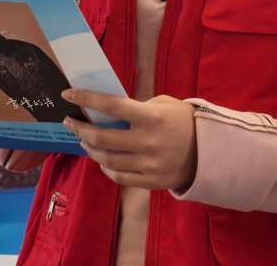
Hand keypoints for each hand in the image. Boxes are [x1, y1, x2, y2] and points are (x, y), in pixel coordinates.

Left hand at [60, 89, 197, 190]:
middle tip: (70, 121)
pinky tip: (100, 159)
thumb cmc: (181, 120)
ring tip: (83, 139)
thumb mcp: (162, 104)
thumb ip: (135, 106)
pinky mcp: (151, 182)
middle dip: (80, 128)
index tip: (67, 94)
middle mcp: (147, 142)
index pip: (110, 106)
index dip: (86, 99)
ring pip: (107, 160)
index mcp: (150, 117)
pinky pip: (119, 177)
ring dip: (89, 149)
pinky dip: (105, 168)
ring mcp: (148, 165)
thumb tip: (106, 109)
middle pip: (102, 138)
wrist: (209, 151)